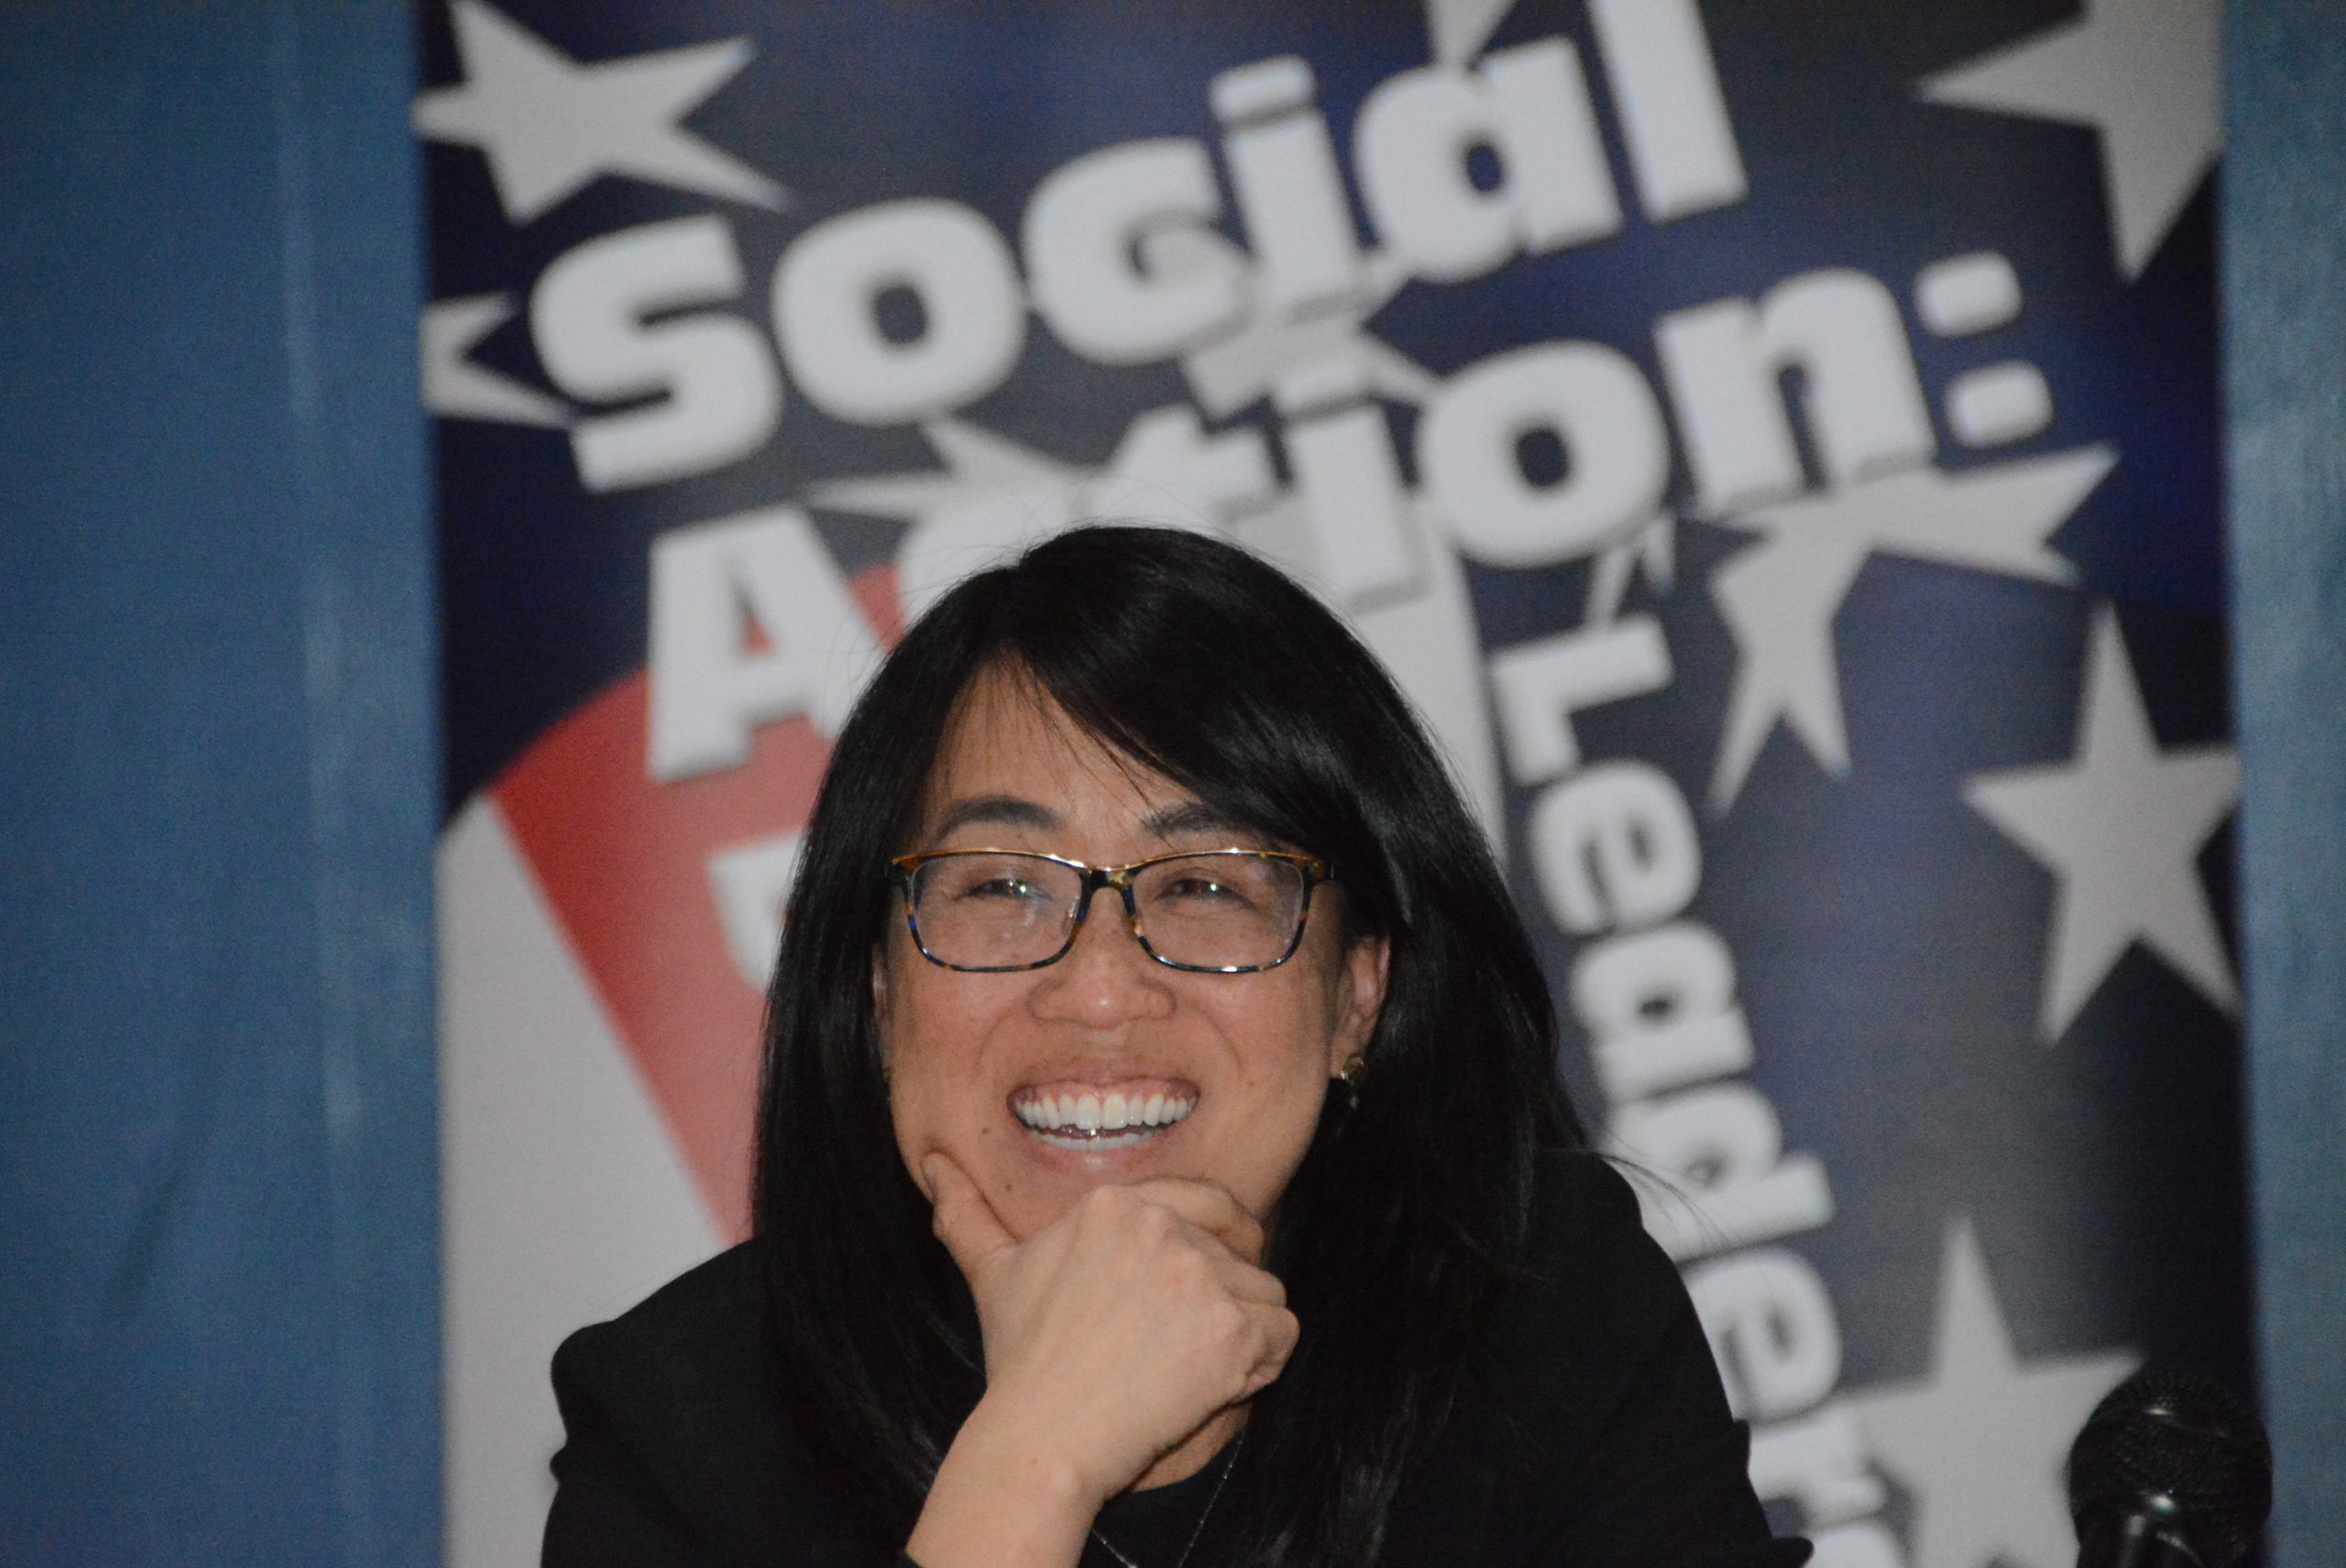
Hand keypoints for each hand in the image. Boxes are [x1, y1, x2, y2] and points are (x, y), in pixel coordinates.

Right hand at [925, 1153, 1297, 1504]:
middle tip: (1180, 1340)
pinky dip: (1264, 1363)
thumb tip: (934, 1167)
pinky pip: (1283, 1333)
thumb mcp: (994, 1275)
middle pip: (1240, 1248)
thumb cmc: (1023, 1361)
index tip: (1192, 1289)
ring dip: (1243, 1332)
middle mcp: (1162, 1226)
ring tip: (1187, 1367)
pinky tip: (1216, 1382)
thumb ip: (970, 1216)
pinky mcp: (1231, 1328)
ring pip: (1264, 1290)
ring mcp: (1200, 1275)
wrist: (1044, 1435)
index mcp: (1115, 1202)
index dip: (1215, 1244)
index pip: (1209, 1201)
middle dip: (1223, 1294)